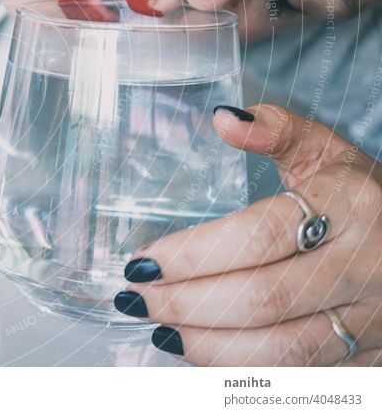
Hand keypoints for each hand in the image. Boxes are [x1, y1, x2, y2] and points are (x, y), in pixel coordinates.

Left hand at [113, 104, 381, 365]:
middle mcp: (364, 267)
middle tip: (136, 298)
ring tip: (159, 328)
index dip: (194, 253)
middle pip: (263, 299)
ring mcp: (372, 319)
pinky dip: (244, 368)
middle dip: (186, 303)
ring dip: (208, 345)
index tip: (143, 260)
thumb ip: (277, 131)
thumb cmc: (363, 197)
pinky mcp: (371, 357)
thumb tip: (222, 118)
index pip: (259, 236)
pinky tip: (203, 350)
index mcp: (351, 208)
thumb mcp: (328, 152)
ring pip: (282, 349)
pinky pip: (300, 375)